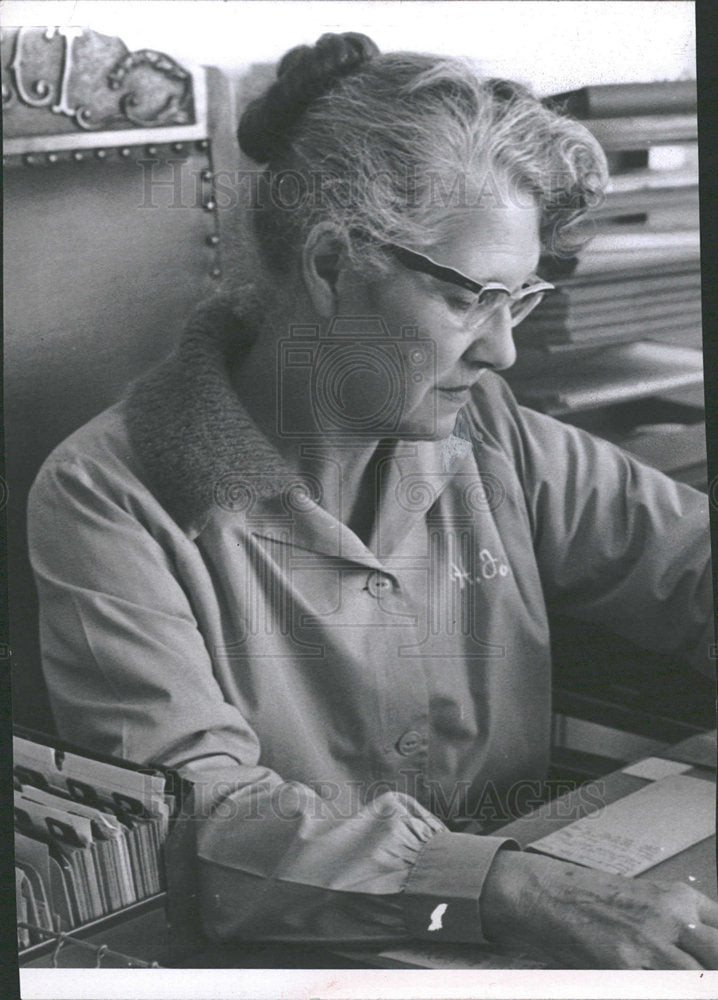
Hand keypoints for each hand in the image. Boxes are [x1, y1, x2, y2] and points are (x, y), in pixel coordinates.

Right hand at [480, 850, 717, 968]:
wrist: (542, 893)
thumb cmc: (585, 897)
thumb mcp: (643, 901)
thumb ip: (678, 924)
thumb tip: (701, 954)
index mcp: (678, 898)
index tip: (710, 965)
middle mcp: (671, 915)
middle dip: (710, 974)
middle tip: (698, 979)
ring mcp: (650, 942)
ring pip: (697, 978)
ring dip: (688, 981)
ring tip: (664, 976)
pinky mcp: (625, 966)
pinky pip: (662, 987)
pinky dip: (660, 985)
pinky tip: (638, 977)